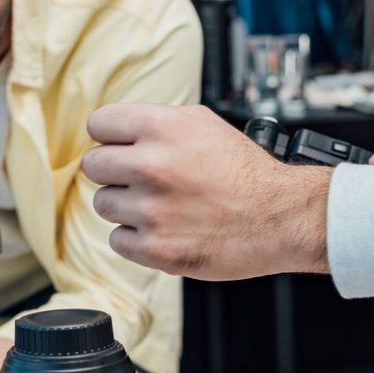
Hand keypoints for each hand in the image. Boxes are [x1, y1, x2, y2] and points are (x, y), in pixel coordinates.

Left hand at [82, 103, 329, 279]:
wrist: (279, 217)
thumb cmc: (245, 173)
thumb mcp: (202, 124)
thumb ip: (156, 123)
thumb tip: (118, 130)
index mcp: (161, 128)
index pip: (98, 124)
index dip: (111, 136)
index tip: (121, 146)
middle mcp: (151, 167)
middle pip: (94, 165)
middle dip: (114, 172)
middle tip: (142, 180)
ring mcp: (150, 211)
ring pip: (103, 204)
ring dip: (125, 207)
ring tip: (160, 206)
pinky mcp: (155, 249)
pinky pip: (118, 240)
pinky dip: (137, 238)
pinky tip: (164, 229)